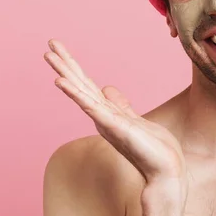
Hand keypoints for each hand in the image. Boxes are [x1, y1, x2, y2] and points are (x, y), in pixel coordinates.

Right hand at [44, 39, 186, 186]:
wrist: (166, 171)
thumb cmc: (153, 149)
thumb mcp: (134, 120)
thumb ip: (120, 105)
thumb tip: (107, 89)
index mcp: (107, 112)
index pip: (86, 85)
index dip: (74, 67)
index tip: (60, 49)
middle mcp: (102, 116)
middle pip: (79, 85)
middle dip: (64, 64)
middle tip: (49, 44)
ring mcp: (106, 121)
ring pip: (80, 92)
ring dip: (64, 74)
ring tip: (49, 56)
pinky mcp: (114, 126)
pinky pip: (91, 107)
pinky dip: (75, 94)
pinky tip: (61, 82)